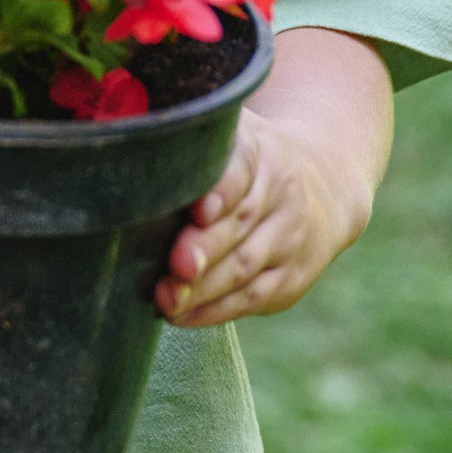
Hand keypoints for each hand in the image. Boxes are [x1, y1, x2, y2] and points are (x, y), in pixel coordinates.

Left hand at [157, 107, 372, 329]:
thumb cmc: (246, 164)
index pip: (242, 167)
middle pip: (242, 221)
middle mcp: (281, 192)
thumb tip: (129, 145)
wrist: (323, 188)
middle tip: (175, 266)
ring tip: (167, 299)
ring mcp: (290, 236)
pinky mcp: (291, 277)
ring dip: (204, 288)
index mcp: (259, 150)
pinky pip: (252, 297)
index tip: (198, 210)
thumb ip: (188, 142)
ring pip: (246, 265)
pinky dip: (214, 310)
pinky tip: (182, 315)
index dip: (221, 190)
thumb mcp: (231, 137)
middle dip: (204, 247)